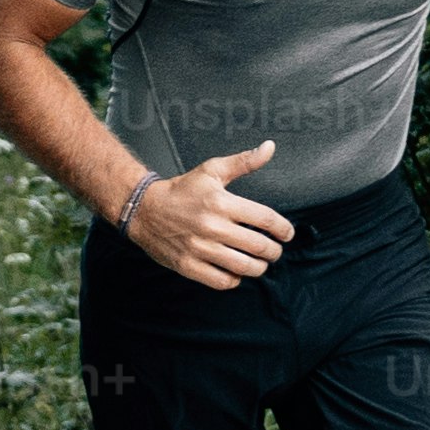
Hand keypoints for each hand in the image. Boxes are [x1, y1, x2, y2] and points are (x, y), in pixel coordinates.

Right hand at [127, 142, 294, 285]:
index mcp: (221, 203)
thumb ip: (244, 161)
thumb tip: (269, 147)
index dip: (283, 229)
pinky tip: (235, 271)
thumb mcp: (211, 171)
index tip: (287, 233)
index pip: (265, 219)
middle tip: (274, 250)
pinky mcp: (188, 265)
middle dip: (274, 251)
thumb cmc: (181, 190)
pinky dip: (235, 279)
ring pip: (244, 267)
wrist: (143, 210)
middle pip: (259, 246)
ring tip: (259, 263)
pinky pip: (222, 281)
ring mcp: (200, 248)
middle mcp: (212, 227)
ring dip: (259, 267)